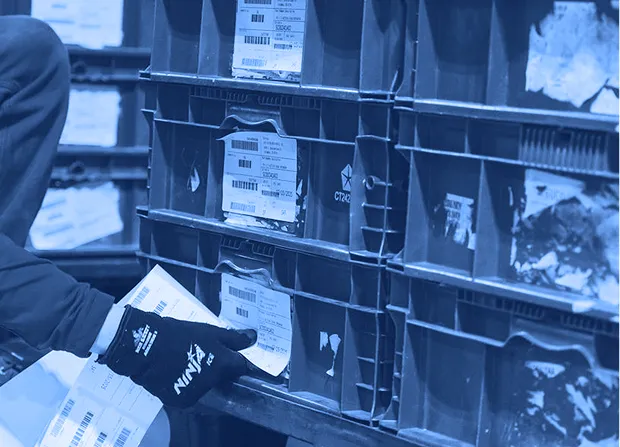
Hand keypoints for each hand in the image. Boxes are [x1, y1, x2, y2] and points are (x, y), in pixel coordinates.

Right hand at [97, 305, 256, 407]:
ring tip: (192, 363)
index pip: (241, 367)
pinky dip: (190, 386)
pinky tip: (181, 372)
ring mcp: (196, 394)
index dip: (239, 360)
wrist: (144, 345)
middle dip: (221, 370)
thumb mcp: (209, 331)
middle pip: (225, 379)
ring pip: (208, 388)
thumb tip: (254, 338)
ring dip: (205, 379)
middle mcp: (212, 383)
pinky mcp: (180, 401)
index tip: (234, 356)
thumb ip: (233, 337)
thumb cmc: (179, 334)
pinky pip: (192, 394)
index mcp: (222, 364)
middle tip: (208, 356)